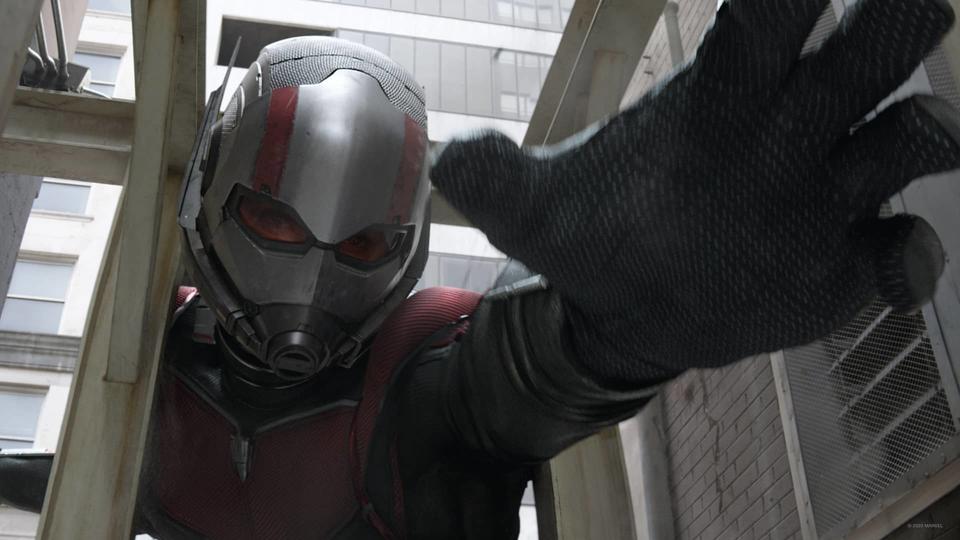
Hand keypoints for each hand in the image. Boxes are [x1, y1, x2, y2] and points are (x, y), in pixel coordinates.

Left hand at [430, 0, 959, 382]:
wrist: (628, 312)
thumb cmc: (595, 237)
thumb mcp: (538, 212)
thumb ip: (499, 180)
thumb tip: (450, 158)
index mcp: (718, 97)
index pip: (766, 17)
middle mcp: (785, 129)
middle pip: (864, 52)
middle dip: (889, 23)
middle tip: (901, 9)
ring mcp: (825, 193)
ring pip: (903, 136)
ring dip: (918, 129)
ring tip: (914, 134)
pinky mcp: (844, 261)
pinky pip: (901, 248)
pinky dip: (908, 256)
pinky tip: (892, 271)